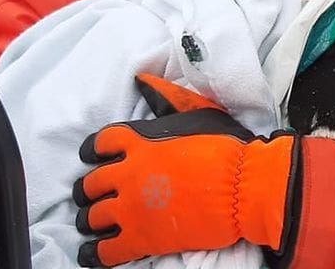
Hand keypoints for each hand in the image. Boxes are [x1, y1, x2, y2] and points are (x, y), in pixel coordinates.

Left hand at [72, 74, 300, 266]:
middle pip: (89, 183)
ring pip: (91, 217)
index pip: (98, 143)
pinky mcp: (141, 238)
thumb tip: (143, 82)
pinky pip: (104, 251)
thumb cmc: (228, 147)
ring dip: (89, 220)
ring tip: (94, 223)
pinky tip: (93, 252)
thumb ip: (166, 99)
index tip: (94, 158)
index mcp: (139, 141)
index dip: (92, 151)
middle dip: (88, 190)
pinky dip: (95, 254)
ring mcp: (132, 207)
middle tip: (94, 194)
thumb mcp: (197, 112)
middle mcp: (128, 173)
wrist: (246, 185)